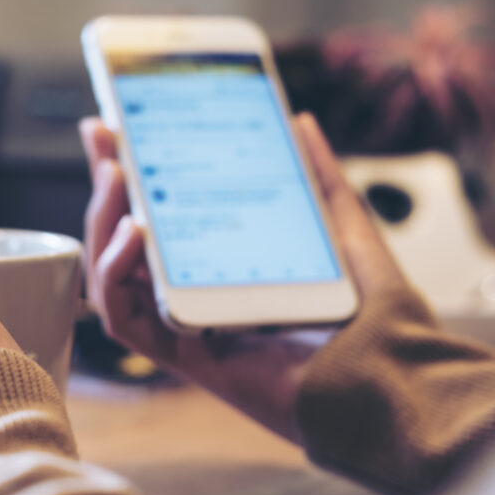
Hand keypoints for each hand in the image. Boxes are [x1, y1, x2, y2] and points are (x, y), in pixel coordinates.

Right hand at [79, 112, 406, 442]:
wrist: (393, 373)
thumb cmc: (375, 315)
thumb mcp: (343, 227)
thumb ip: (318, 177)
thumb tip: (300, 122)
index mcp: (226, 268)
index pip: (163, 218)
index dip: (134, 174)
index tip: (116, 125)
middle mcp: (198, 298)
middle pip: (127, 243)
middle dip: (106, 187)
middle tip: (102, 137)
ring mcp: (188, 327)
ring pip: (114, 279)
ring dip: (101, 225)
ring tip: (114, 176)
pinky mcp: (187, 357)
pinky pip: (125, 321)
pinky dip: (115, 276)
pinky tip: (134, 233)